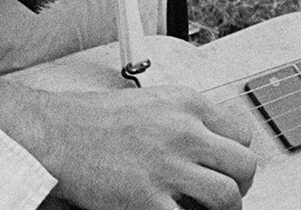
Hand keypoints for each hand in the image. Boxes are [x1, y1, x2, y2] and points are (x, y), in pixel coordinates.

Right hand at [33, 86, 256, 209]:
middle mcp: (185, 132)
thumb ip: (185, 120)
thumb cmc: (93, 120)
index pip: (241, 134)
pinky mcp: (148, 199)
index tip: (228, 167)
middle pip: (243, 165)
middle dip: (239, 184)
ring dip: (223, 209)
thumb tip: (208, 143)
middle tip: (227, 194)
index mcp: (188, 105)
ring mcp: (168, 167)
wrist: (57, 135)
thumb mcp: (152, 102)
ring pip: (228, 196)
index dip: (236, 156)